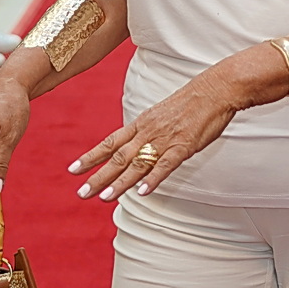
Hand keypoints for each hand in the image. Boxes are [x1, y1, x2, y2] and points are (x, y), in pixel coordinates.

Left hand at [71, 75, 242, 203]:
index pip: (110, 142)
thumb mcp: (161, 114)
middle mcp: (148, 132)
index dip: (91, 156)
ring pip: (138, 164)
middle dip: (98, 177)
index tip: (73, 169)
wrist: (215, 89)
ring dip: (120, 182)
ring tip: (105, 198)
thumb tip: (137, 145)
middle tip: (81, 193)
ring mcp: (165, 140)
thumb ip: (148, 131)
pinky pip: (165, 165)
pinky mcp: (183, 146)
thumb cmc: (191, 102)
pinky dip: (153, 179)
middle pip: (118, 157)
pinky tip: (142, 193)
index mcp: (141, 124)